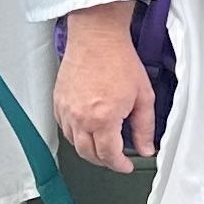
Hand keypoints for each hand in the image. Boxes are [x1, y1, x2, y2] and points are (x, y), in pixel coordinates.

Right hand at [53, 4, 156, 171]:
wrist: (97, 37)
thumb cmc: (119, 60)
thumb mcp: (143, 96)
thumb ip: (144, 127)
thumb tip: (145, 148)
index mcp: (103, 118)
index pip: (109, 155)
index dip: (119, 165)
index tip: (126, 166)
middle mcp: (81, 117)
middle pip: (88, 154)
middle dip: (104, 161)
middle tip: (115, 158)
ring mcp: (66, 109)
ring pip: (74, 143)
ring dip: (88, 149)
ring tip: (102, 145)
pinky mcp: (58, 101)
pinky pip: (64, 127)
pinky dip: (75, 134)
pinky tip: (86, 129)